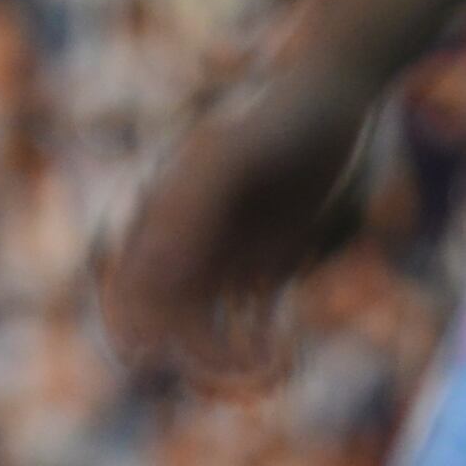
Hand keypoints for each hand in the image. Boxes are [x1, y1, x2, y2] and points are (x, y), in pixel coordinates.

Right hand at [102, 58, 382, 385]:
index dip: (132, 324)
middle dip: (197, 355)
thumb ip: (187, 209)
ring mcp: (229, 253)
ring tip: (269, 374)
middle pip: (172, 319)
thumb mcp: (229, 156)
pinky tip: (286, 358)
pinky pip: (256, 321)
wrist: (337, 91)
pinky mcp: (272, 262)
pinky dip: (264, 346)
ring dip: (230, 362)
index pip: (128, 286)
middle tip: (239, 375)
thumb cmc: (276, 117)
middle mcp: (189, 241)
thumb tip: (149, 275)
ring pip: (212, 329)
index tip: (152, 352)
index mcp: (160, 215)